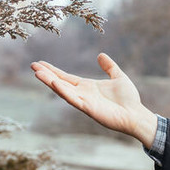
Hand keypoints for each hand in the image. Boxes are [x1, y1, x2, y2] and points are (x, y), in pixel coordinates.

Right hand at [31, 53, 157, 146]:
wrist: (136, 114)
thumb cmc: (129, 99)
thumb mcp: (119, 77)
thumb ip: (110, 67)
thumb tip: (100, 55)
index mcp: (87, 87)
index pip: (66, 77)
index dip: (53, 71)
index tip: (40, 63)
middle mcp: (83, 94)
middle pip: (60, 83)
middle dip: (46, 75)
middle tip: (33, 66)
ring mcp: (84, 101)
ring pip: (63, 90)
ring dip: (50, 82)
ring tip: (37, 73)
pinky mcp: (89, 108)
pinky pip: (74, 99)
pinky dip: (64, 92)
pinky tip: (55, 83)